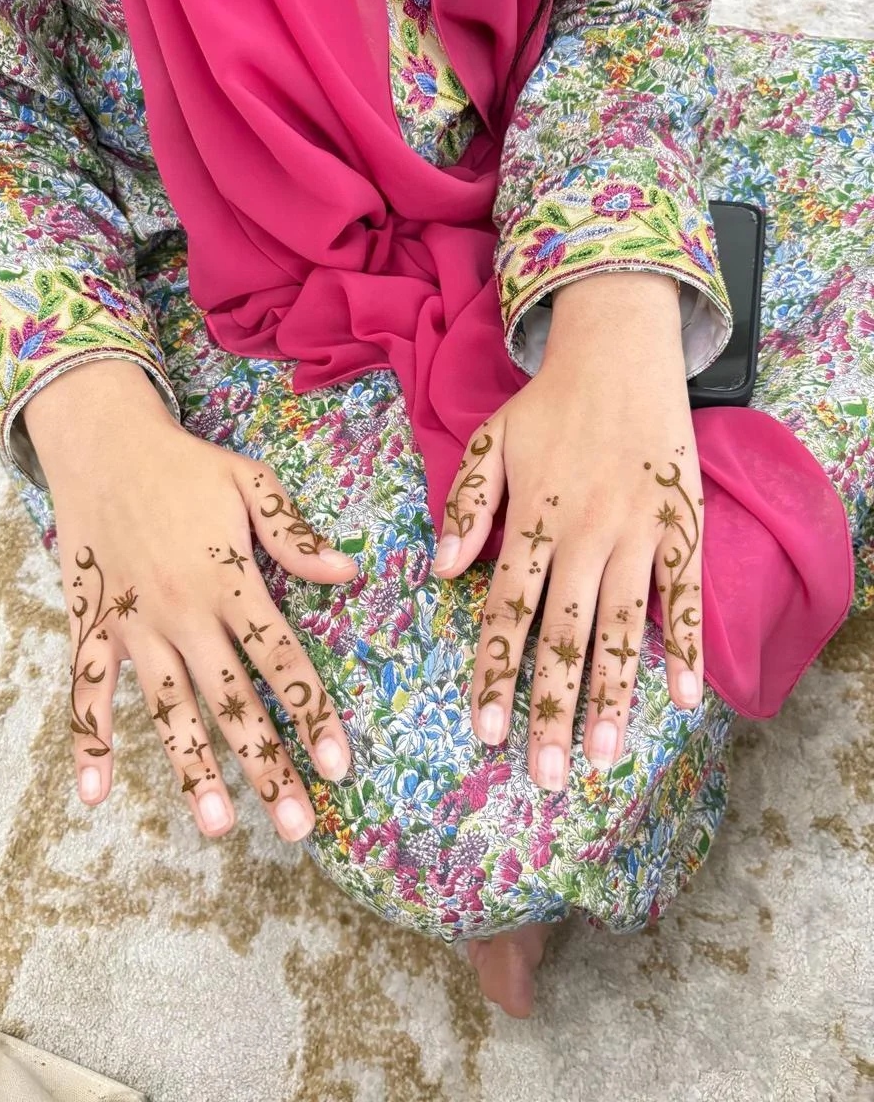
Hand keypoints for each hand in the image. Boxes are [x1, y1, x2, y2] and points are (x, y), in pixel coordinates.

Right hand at [23, 360, 357, 840]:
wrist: (101, 442)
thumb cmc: (185, 465)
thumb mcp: (250, 483)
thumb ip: (294, 534)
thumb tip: (349, 573)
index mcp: (229, 579)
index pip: (281, 660)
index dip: (312, 714)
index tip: (338, 766)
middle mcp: (183, 611)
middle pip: (232, 701)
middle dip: (266, 766)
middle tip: (296, 827)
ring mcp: (134, 623)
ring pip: (166, 708)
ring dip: (192, 768)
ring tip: (218, 827)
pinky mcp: (92, 623)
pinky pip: (86, 688)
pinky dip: (87, 738)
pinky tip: (96, 792)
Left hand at [432, 272, 704, 790]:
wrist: (619, 350)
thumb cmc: (548, 404)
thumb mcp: (488, 442)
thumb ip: (464, 506)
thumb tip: (439, 571)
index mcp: (531, 522)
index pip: (506, 613)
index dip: (495, 674)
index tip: (486, 732)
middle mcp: (582, 536)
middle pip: (563, 636)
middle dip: (551, 708)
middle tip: (547, 774)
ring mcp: (636, 533)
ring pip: (623, 627)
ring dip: (615, 694)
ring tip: (607, 755)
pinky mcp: (681, 525)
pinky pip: (685, 594)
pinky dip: (685, 644)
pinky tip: (685, 696)